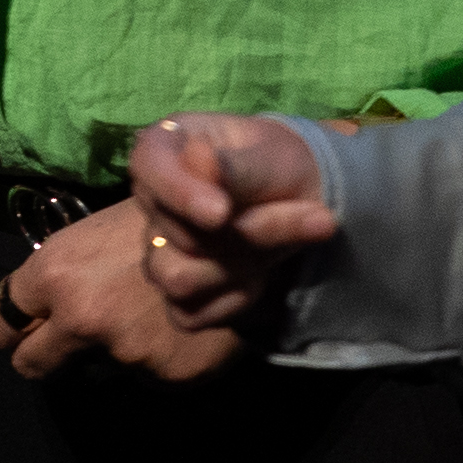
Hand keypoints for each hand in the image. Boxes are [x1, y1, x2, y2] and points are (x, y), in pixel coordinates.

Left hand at [0, 197, 238, 381]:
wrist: (230, 228)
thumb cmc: (151, 220)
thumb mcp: (90, 235)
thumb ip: (57, 278)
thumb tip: (34, 310)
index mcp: (53, 273)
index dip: (4, 329)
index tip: (13, 331)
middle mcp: (80, 316)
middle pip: (30, 364)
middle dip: (39, 355)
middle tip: (61, 343)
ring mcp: (123, 351)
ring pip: (93, 368)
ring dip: (108, 350)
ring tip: (140, 315)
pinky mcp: (163, 374)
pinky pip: (142, 373)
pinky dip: (152, 356)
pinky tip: (172, 326)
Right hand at [124, 111, 334, 329]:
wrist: (302, 202)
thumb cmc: (282, 167)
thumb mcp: (274, 158)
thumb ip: (238, 167)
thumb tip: (202, 164)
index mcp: (166, 148)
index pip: (147, 166)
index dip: (179, 193)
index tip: (222, 213)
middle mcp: (154, 200)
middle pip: (180, 235)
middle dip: (251, 233)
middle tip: (315, 216)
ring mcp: (159, 250)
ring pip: (179, 279)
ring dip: (246, 266)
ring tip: (286, 245)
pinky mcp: (177, 294)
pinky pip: (190, 314)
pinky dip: (234, 301)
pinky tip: (260, 277)